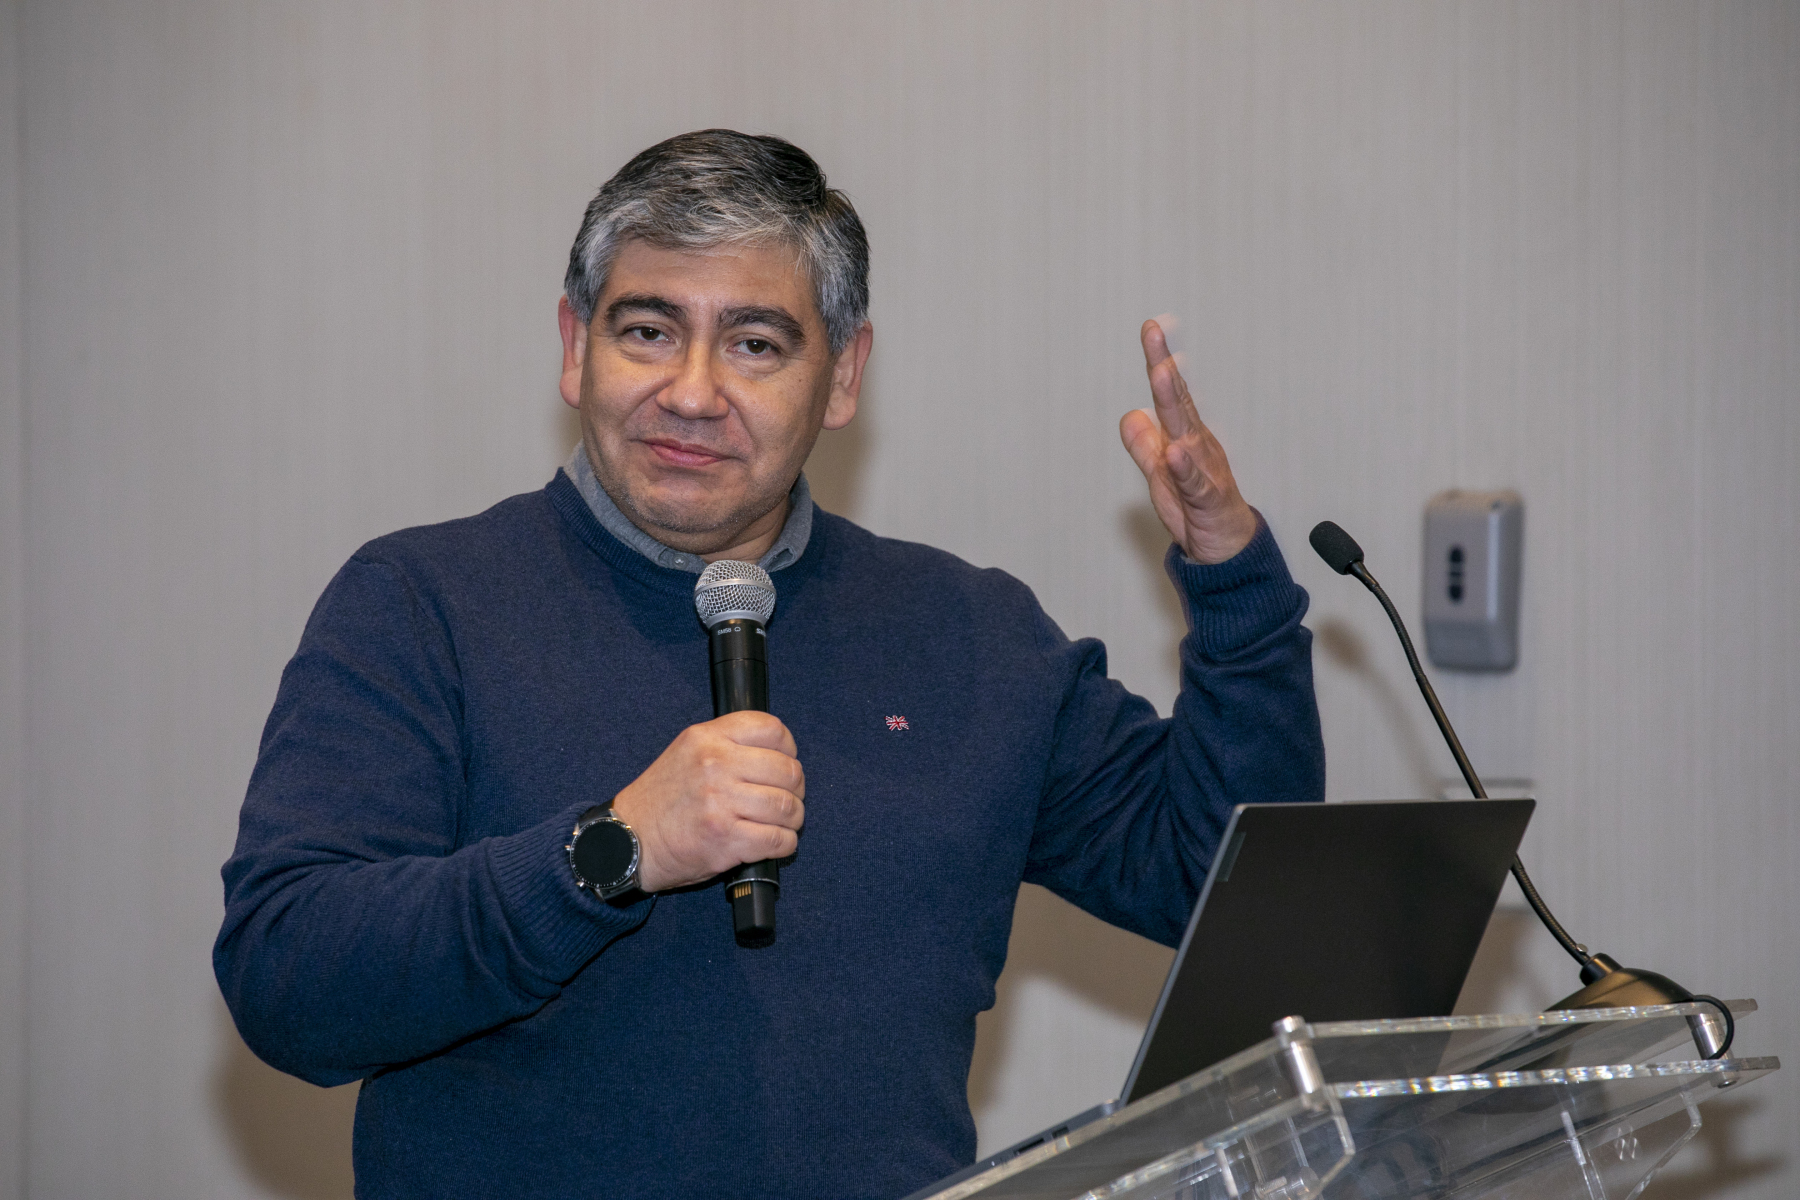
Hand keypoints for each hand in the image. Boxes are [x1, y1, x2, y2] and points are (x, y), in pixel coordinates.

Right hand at [608, 711, 804, 893]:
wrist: (629, 842)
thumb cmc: (661, 800)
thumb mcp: (686, 752)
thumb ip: (726, 744)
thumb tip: (777, 753)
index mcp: (707, 738)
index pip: (771, 728)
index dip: (788, 748)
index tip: (784, 762)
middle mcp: (715, 765)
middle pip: (787, 770)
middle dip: (796, 789)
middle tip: (788, 799)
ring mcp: (721, 803)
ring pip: (787, 806)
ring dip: (793, 819)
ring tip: (783, 823)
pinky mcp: (726, 840)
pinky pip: (778, 839)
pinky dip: (785, 844)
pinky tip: (775, 843)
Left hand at [1119, 320, 1258, 563]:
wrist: (1224, 549)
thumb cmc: (1197, 511)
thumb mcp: (1160, 474)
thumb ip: (1144, 445)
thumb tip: (1129, 416)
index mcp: (1186, 438)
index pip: (1171, 395)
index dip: (1160, 362)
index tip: (1151, 330)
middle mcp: (1197, 447)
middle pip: (1178, 401)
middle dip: (1165, 366)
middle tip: (1154, 335)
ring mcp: (1204, 470)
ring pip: (1187, 432)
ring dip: (1175, 402)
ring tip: (1162, 374)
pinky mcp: (1207, 499)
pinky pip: (1194, 481)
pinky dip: (1184, 467)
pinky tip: (1174, 452)